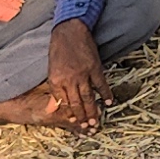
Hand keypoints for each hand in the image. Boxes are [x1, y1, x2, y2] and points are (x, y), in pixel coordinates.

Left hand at [45, 17, 103, 132]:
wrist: (69, 31)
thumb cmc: (58, 49)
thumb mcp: (51, 69)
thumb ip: (55, 88)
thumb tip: (54, 105)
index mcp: (55, 80)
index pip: (63, 102)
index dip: (69, 113)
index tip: (75, 122)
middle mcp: (68, 80)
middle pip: (76, 103)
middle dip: (82, 117)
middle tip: (87, 127)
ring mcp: (82, 74)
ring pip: (88, 97)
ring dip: (93, 110)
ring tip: (96, 121)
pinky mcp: (95, 68)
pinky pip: (101, 85)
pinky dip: (105, 94)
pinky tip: (108, 102)